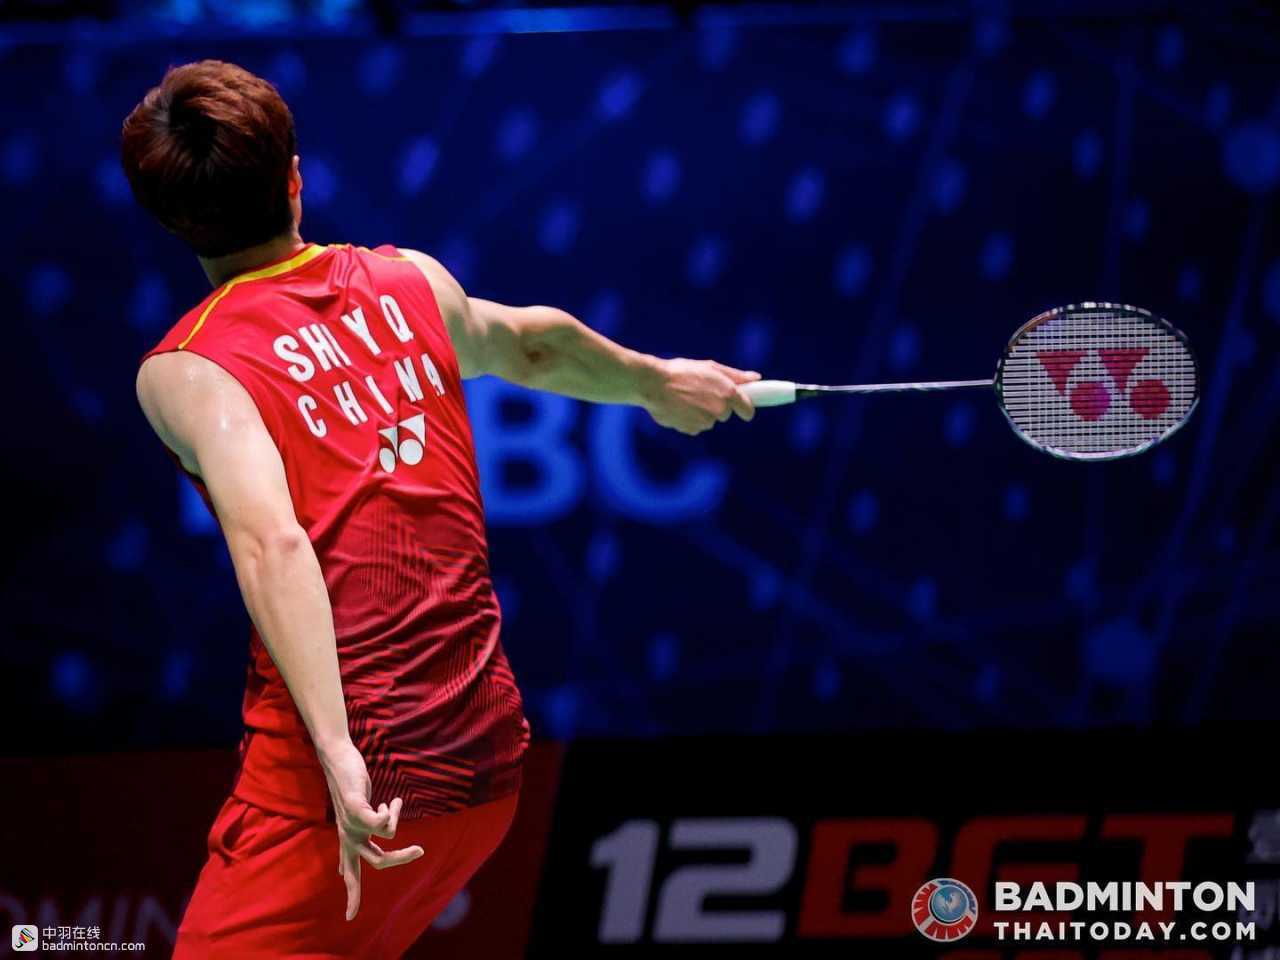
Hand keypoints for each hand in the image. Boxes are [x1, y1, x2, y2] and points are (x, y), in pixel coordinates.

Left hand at [318, 738, 424, 920]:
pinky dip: (392, 813)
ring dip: (397, 818)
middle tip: (420, 850)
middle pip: (379, 862)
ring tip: (393, 803)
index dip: (352, 897)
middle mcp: (349, 837)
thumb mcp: (353, 816)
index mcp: (349, 842)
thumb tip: (347, 863)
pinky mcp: (356, 809)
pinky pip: (382, 823)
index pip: (351, 876)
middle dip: (401, 858)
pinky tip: (390, 803)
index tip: (350, 918)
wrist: (337, 760)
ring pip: (387, 838)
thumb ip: (356, 835)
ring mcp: (351, 824)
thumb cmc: (347, 787)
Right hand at [643, 358, 760, 434]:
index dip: (746, 408)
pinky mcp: (691, 429)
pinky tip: (678, 406)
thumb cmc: (681, 371)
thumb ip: (736, 376)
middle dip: (716, 405)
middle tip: (701, 391)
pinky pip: (695, 426)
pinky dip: (689, 418)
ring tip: (685, 396)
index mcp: (728, 393)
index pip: (748, 409)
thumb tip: (756, 378)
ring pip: (708, 420)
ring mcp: (705, 422)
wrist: (653, 384)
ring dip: (701, 411)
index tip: (744, 408)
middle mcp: (719, 410)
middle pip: (725, 413)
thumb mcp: (710, 367)